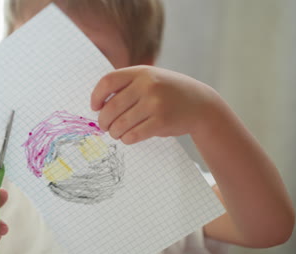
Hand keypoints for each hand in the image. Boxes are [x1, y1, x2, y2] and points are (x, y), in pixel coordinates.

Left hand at [91, 66, 220, 143]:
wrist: (201, 104)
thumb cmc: (169, 93)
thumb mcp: (151, 79)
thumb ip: (128, 85)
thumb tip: (99, 106)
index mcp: (141, 72)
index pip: (108, 82)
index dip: (96, 96)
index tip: (95, 107)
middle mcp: (147, 85)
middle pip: (111, 107)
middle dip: (103, 121)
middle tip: (104, 127)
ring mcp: (155, 103)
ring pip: (120, 124)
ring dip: (114, 132)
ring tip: (116, 133)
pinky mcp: (161, 122)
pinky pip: (133, 135)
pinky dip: (126, 139)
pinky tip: (128, 137)